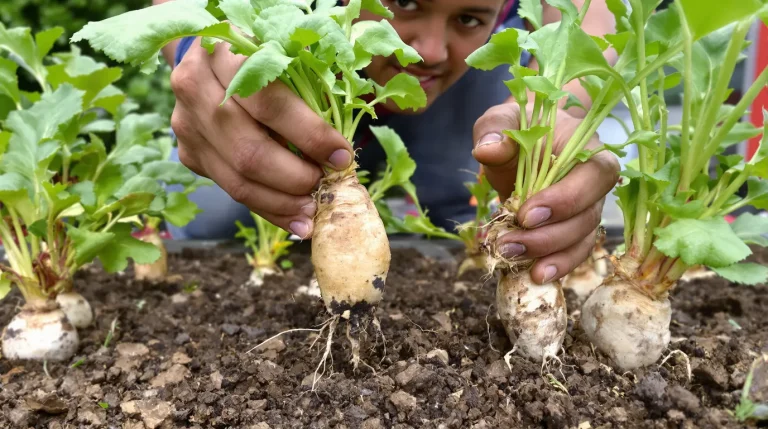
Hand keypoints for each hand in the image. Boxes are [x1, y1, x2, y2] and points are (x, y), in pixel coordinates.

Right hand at [169, 36, 353, 237]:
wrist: (208, 58)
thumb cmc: (262, 52)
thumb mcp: (286, 52)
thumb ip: (310, 87)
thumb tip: (340, 149)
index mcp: (222, 54)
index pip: (268, 104)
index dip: (309, 135)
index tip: (341, 155)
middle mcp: (195, 89)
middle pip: (249, 150)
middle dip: (295, 176)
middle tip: (326, 187)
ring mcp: (187, 125)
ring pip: (237, 179)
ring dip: (282, 202)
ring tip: (314, 213)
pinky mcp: (190, 154)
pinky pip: (232, 191)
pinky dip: (268, 209)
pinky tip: (295, 220)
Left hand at [472, 103, 619, 284]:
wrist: (525, 144)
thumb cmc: (519, 128)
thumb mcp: (503, 120)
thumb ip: (496, 130)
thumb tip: (487, 150)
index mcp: (588, 150)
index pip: (593, 177)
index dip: (564, 200)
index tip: (525, 214)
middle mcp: (595, 184)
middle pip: (587, 217)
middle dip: (548, 236)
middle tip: (509, 243)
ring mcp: (587, 210)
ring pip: (581, 241)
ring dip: (548, 255)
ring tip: (511, 258)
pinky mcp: (573, 230)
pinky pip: (573, 253)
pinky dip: (556, 266)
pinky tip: (533, 275)